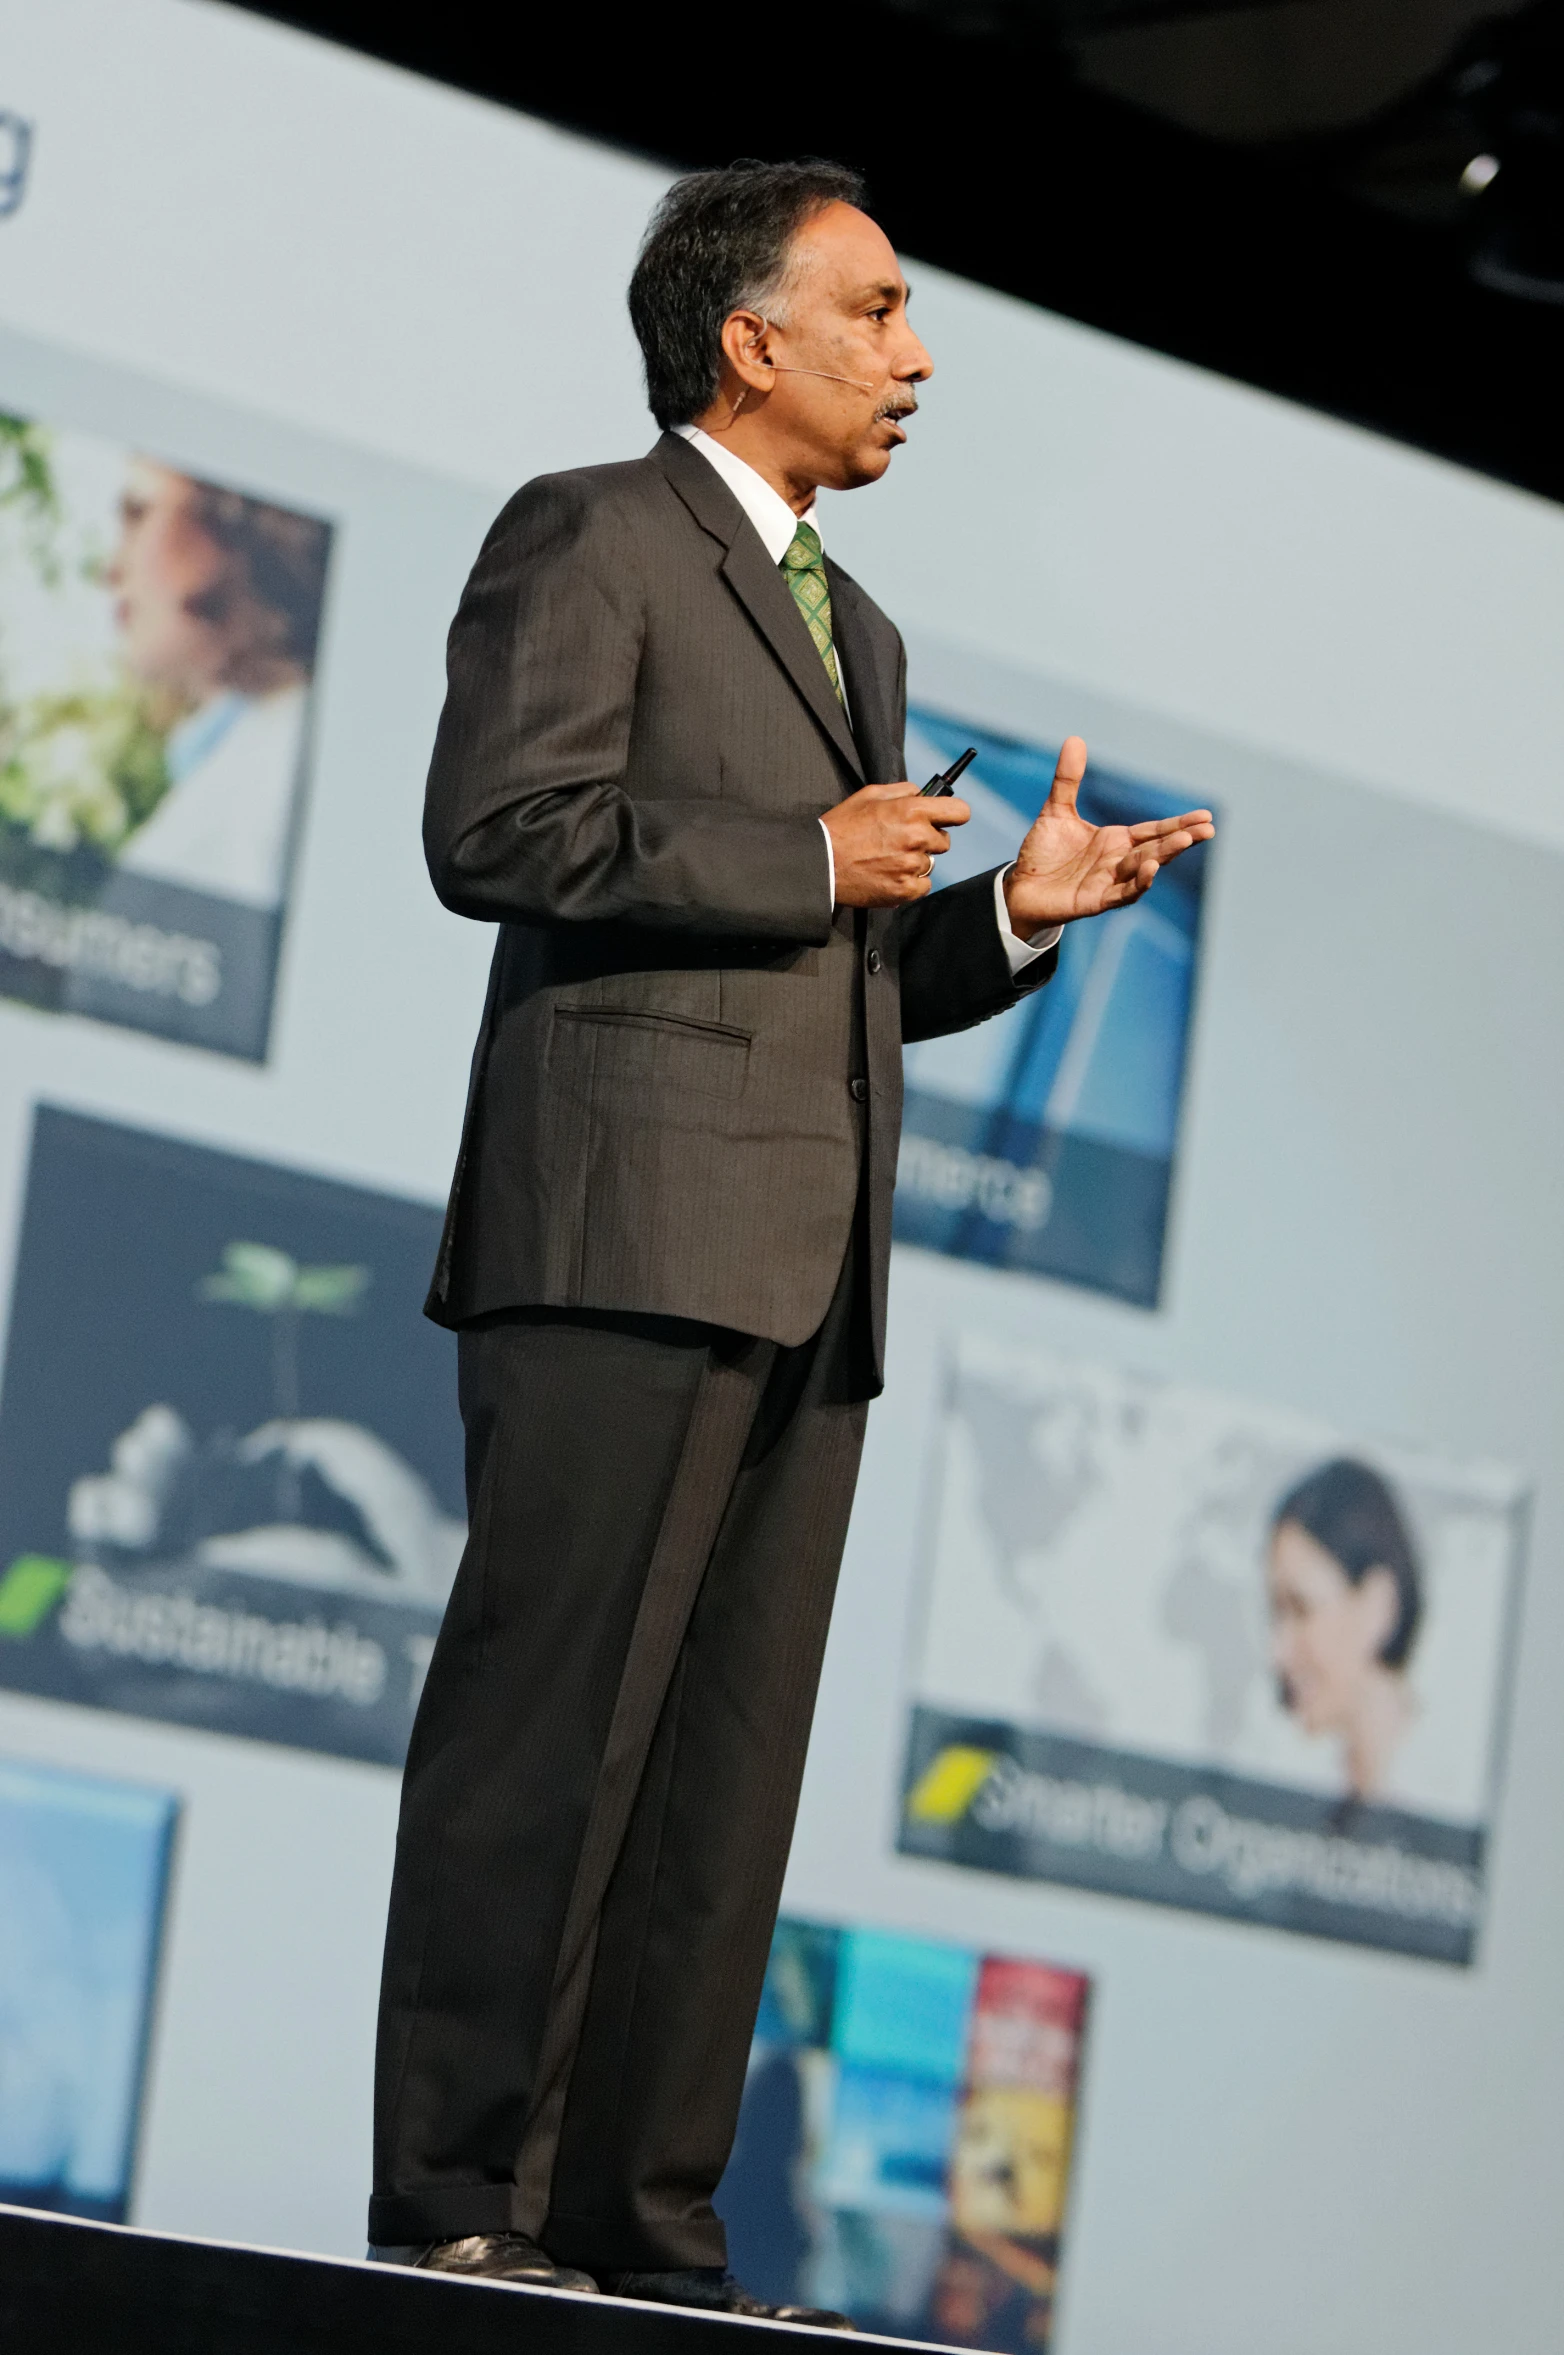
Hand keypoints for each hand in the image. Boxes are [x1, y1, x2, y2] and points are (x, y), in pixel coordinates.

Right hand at [823, 781, 969, 906]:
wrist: (821, 864)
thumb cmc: (842, 827)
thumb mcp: (869, 795)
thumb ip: (902, 791)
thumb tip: (922, 793)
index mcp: (912, 811)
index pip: (959, 812)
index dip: (953, 815)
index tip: (946, 819)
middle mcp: (917, 838)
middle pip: (944, 841)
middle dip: (928, 840)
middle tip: (901, 841)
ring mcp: (912, 866)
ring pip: (930, 863)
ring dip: (915, 861)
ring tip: (888, 859)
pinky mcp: (905, 890)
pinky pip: (923, 885)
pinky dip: (910, 882)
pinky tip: (889, 874)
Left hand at [1003, 737, 1213, 938]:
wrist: (1021, 888)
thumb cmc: (1043, 853)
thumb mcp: (1056, 811)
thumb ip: (1068, 779)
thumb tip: (1075, 739)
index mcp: (1116, 841)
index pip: (1154, 831)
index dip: (1179, 824)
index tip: (1206, 817)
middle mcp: (1118, 862)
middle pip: (1156, 848)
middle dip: (1182, 839)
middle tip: (1208, 829)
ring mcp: (1110, 882)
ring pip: (1143, 869)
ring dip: (1164, 856)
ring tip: (1183, 841)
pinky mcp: (1095, 901)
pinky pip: (1122, 894)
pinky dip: (1137, 883)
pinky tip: (1150, 869)